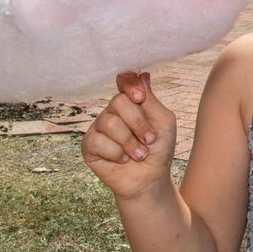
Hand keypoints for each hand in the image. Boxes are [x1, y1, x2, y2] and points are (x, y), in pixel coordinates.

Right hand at [82, 72, 176, 198]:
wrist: (150, 177)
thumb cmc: (159, 148)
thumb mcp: (163, 121)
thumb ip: (151, 100)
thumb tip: (143, 74)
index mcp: (132, 102)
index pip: (124, 81)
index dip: (129, 86)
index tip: (140, 98)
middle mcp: (113, 111)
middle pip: (118, 102)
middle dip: (138, 123)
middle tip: (149, 140)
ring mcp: (99, 127)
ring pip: (109, 122)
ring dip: (130, 142)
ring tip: (139, 154)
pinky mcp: (89, 145)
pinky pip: (98, 141)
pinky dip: (116, 153)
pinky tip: (122, 159)